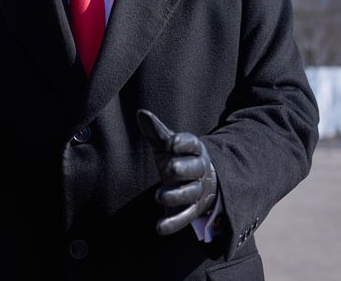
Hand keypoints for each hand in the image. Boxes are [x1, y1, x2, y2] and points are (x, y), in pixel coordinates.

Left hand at [136, 109, 217, 235]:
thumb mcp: (167, 145)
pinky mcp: (192, 210)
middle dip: (183, 169)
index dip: (183, 143)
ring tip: (159, 195)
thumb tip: (140, 113)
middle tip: (170, 168)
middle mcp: (199, 170)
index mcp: (195, 150)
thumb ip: (156, 132)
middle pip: (195, 169)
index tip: (171, 142)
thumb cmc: (179, 159)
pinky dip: (173, 223)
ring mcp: (197, 191)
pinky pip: (185, 217)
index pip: (192, 144)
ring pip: (191, 194)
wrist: (198, 183)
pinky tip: (159, 227)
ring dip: (176, 195)